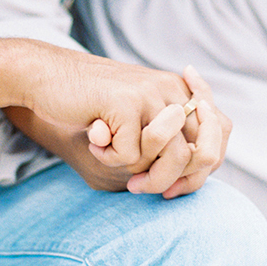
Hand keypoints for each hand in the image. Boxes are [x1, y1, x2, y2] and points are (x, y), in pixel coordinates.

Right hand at [11, 50, 229, 196]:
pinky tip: (94, 143)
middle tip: (140, 188)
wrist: (46, 77)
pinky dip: (109, 159)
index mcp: (179, 90)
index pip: (220, 133)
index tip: (172, 186)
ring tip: (118, 167)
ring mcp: (150, 93)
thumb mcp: (135, 118)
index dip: (202, 168)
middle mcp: (171, 89)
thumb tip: (196, 176)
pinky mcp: (124, 102)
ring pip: (172, 157)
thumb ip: (166, 138)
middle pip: (200, 152)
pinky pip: (130, 155)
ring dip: (146, 176)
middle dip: (173, 181)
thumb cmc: (89, 104)